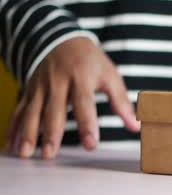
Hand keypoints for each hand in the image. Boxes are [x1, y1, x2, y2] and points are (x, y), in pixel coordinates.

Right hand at [6, 37, 139, 158]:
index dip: (87, 124)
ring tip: (27, 154)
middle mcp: (58, 81)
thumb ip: (122, 102)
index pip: (85, 103)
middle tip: (50, 154)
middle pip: (54, 109)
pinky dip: (14, 127)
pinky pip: (19, 110)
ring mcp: (40, 86)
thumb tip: (136, 127)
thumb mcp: (110, 76)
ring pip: (32, 111)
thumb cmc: (91, 62)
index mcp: (82, 76)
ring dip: (28, 133)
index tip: (90, 144)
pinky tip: (12, 145)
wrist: (62, 40)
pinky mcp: (29, 90)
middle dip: (51, 133)